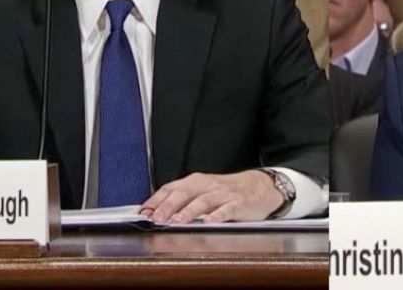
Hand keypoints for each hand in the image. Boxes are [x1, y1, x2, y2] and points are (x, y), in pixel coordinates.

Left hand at [139, 170, 283, 223]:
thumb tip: (157, 214)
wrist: (259, 186)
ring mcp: (223, 194)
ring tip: (178, 221)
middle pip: (185, 193)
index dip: (156, 200)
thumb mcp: (203, 191)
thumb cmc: (227, 191)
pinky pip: (227, 209)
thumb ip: (183, 200)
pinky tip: (210, 222)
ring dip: (189, 211)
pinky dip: (218, 215)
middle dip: (169, 206)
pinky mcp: (239, 204)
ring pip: (204, 201)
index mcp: (196, 182)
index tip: (143, 212)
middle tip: (156, 218)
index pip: (171, 188)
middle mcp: (208, 185)